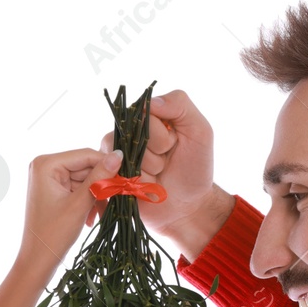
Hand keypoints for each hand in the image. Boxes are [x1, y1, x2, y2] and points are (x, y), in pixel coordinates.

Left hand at [18, 147, 123, 272]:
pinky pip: (79, 188)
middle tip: (116, 201)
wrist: (38, 259)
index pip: (86, 155)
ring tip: (101, 214)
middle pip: (86, 167)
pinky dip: (89, 200)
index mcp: (46, 164)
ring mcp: (49, 178)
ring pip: (86, 179)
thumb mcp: (80, 204)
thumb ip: (99, 177)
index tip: (126, 180)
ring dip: (97, 196)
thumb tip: (118, 154)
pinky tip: (92, 217)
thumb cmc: (53, 233)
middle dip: (101, 185)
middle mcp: (45, 166)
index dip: (108, 166)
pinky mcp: (54, 189)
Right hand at [98, 89, 233, 257]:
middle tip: (166, 161)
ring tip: (157, 175)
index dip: (163, 134)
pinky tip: (145, 187)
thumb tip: (151, 101)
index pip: (144, 113)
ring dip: (148, 171)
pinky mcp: (108, 174)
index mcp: (147, 115)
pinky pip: (116, 174)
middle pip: (133, 134)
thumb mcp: (200, 131)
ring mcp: (115, 153)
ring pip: (125, 155)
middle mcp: (127, 130)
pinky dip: (136, 184)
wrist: (187, 205)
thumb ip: (180, 105)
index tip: (175, 144)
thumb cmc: (195, 167)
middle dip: (157, 153)